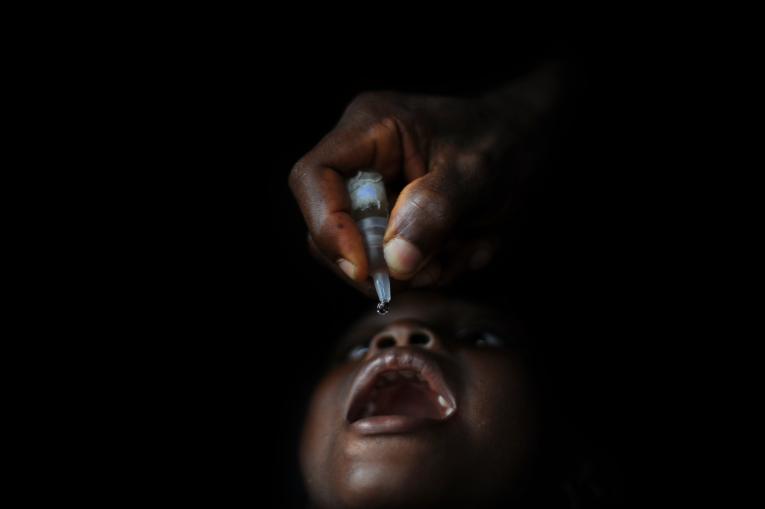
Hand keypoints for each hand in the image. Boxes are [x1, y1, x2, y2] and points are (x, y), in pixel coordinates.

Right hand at [288, 66, 561, 294]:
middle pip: (326, 227)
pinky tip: (457, 253)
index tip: (365, 266)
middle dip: (374, 262)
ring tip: (455, 255)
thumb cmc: (504, 141)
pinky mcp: (388, 220)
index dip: (327, 226)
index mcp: (370, 129)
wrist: (528, 143)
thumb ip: (434, 212)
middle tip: (427, 271)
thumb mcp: (476, 174)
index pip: (313, 178)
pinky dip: (422, 272)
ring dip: (405, 272)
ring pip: (356, 255)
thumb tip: (395, 261)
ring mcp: (372, 192)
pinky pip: (387, 263)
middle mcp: (360, 160)